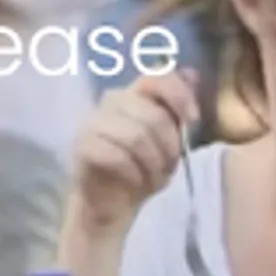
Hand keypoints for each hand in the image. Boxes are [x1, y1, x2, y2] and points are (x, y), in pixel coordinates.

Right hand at [68, 71, 199, 230]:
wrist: (113, 202)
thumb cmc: (143, 167)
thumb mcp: (169, 139)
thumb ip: (177, 107)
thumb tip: (191, 73)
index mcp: (134, 94)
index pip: (156, 78)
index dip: (179, 96)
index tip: (193, 120)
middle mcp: (111, 101)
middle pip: (152, 115)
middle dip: (169, 147)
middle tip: (170, 167)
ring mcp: (92, 122)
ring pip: (135, 136)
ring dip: (153, 164)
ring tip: (155, 179)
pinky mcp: (82, 147)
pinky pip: (115, 156)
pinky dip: (134, 173)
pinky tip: (136, 182)